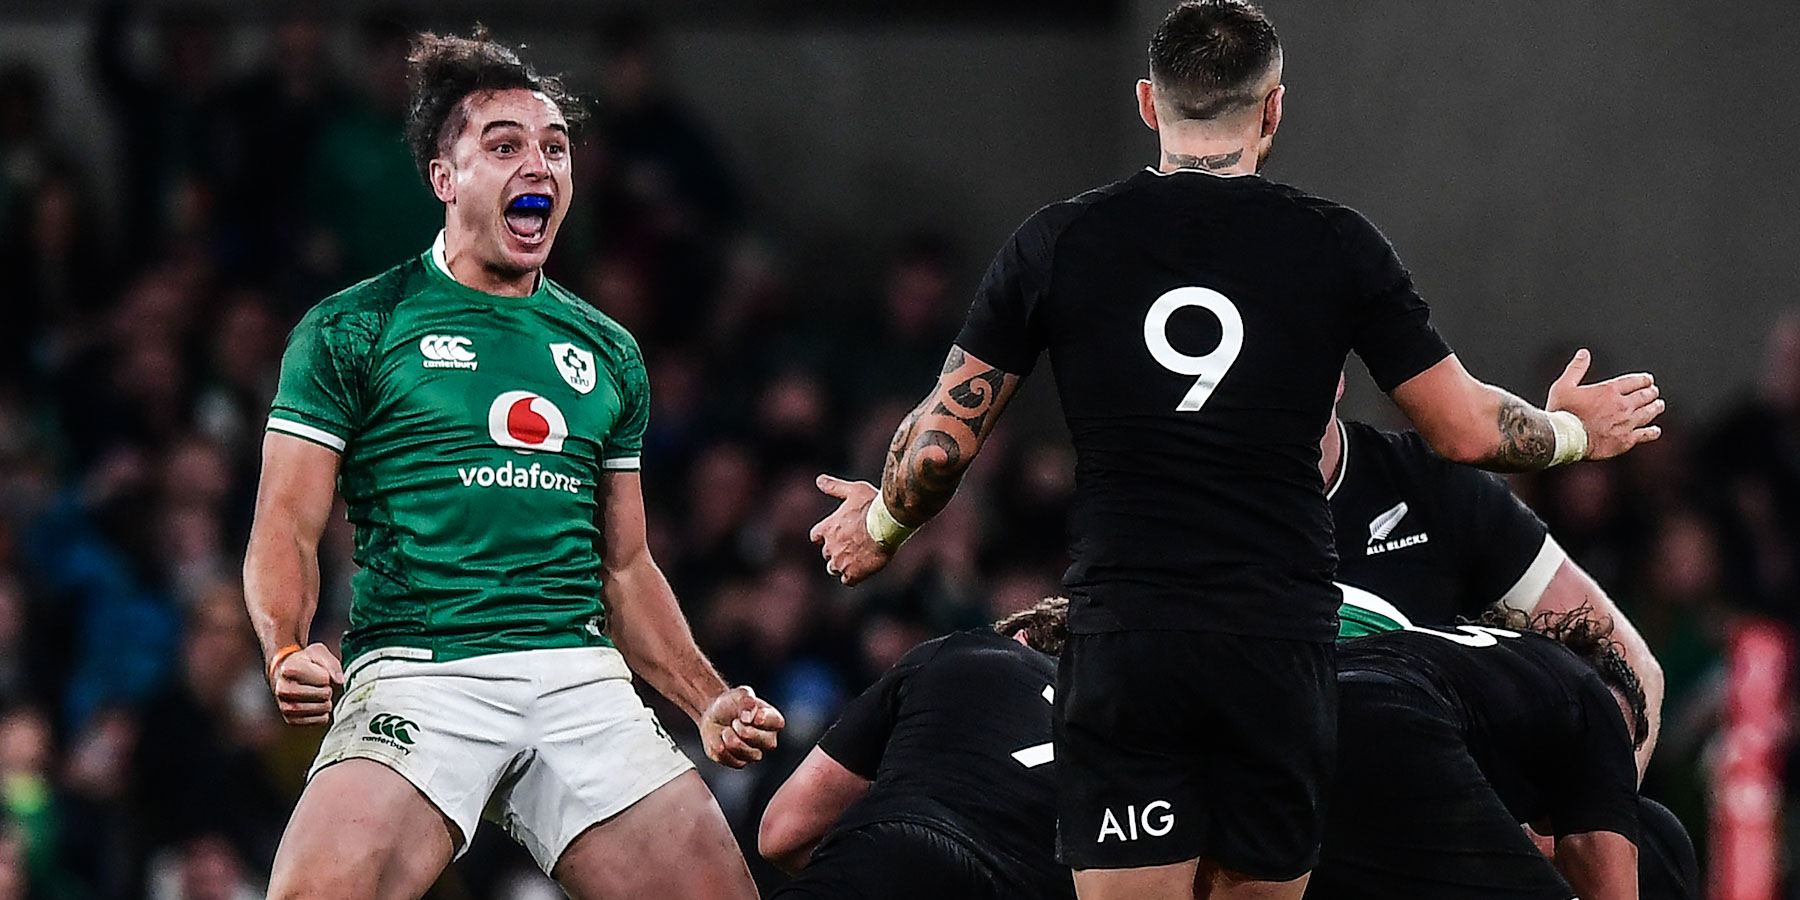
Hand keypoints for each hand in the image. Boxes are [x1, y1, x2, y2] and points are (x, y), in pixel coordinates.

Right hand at [270, 642, 343, 725]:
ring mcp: (285, 706)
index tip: (318, 671)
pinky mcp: (290, 719)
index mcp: (289, 669)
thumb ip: (332, 664)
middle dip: (328, 688)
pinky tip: (315, 703)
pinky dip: (323, 713)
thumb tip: (340, 681)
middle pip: (324, 694)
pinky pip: (319, 720)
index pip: (324, 679)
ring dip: (327, 701)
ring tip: (317, 693)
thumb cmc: (304, 662)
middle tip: (319, 684)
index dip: (327, 675)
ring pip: (322, 708)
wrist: (284, 674)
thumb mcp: (318, 653)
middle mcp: (283, 689)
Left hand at [700, 686, 784, 767]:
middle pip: (768, 743)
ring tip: (725, 730)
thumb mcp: (739, 694)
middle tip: (734, 722)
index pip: (776, 723)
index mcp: (773, 720)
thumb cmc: (731, 703)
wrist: (713, 715)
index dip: (764, 720)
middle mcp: (768, 739)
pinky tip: (720, 739)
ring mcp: (754, 753)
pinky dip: (722, 750)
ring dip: (734, 742)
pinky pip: (733, 761)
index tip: (752, 715)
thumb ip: (746, 700)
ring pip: (751, 756)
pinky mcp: (739, 762)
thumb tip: (748, 716)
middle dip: (747, 732)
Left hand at [808, 475, 894, 585]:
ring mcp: (841, 561)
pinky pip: (848, 580)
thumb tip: (819, 480)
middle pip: (827, 554)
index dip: (825, 536)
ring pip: (834, 568)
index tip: (836, 534)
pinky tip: (863, 569)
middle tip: (854, 545)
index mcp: (827, 528)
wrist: (888, 524)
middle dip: (837, 551)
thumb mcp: (853, 490)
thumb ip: (834, 487)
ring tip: (858, 559)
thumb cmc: (872, 505)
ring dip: (843, 565)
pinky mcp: (854, 573)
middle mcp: (830, 546)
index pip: (816, 536)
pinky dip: (853, 576)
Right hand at [1545, 349, 1663, 459]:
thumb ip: (1576, 368)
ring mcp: (1626, 423)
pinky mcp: (1625, 440)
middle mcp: (1622, 406)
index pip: (1634, 381)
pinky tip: (1655, 430)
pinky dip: (1652, 432)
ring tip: (1659, 406)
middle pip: (1644, 396)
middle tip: (1654, 392)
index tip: (1648, 380)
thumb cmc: (1561, 412)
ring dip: (1655, 408)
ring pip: (1648, 413)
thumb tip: (1584, 353)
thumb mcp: (1563, 385)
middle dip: (1651, 392)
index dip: (1643, 379)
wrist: (1563, 438)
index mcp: (1609, 390)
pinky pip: (1645, 434)